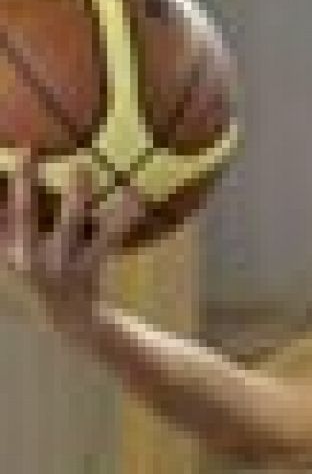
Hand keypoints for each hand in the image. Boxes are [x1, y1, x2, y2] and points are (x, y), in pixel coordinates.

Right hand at [3, 152, 142, 329]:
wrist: (71, 322)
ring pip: (71, 222)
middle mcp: (28, 258)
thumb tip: (7, 195)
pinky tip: (136, 196)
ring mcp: (59, 265)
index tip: (5, 158)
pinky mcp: (87, 269)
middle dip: (25, 181)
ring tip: (86, 167)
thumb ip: (10, 230)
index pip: (1, 217)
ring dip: (77, 193)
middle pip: (25, 213)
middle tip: (29, 151)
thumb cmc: (40, 280)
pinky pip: (107, 238)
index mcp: (10, 252)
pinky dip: (122, 216)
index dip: (8, 189)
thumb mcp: (16, 257)